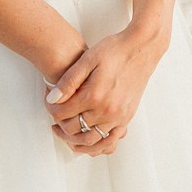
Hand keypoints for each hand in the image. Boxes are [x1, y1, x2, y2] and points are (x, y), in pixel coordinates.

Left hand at [44, 19, 168, 157]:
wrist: (142, 47)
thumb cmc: (115, 50)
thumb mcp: (87, 59)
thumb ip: (69, 81)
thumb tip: (52, 99)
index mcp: (94, 95)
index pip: (62, 113)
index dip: (51, 109)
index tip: (49, 103)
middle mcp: (107, 110)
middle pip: (74, 129)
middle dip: (60, 125)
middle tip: (55, 117)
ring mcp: (119, 116)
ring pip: (91, 140)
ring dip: (76, 140)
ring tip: (67, 132)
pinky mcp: (127, 117)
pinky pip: (110, 140)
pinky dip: (97, 144)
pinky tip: (88, 137)